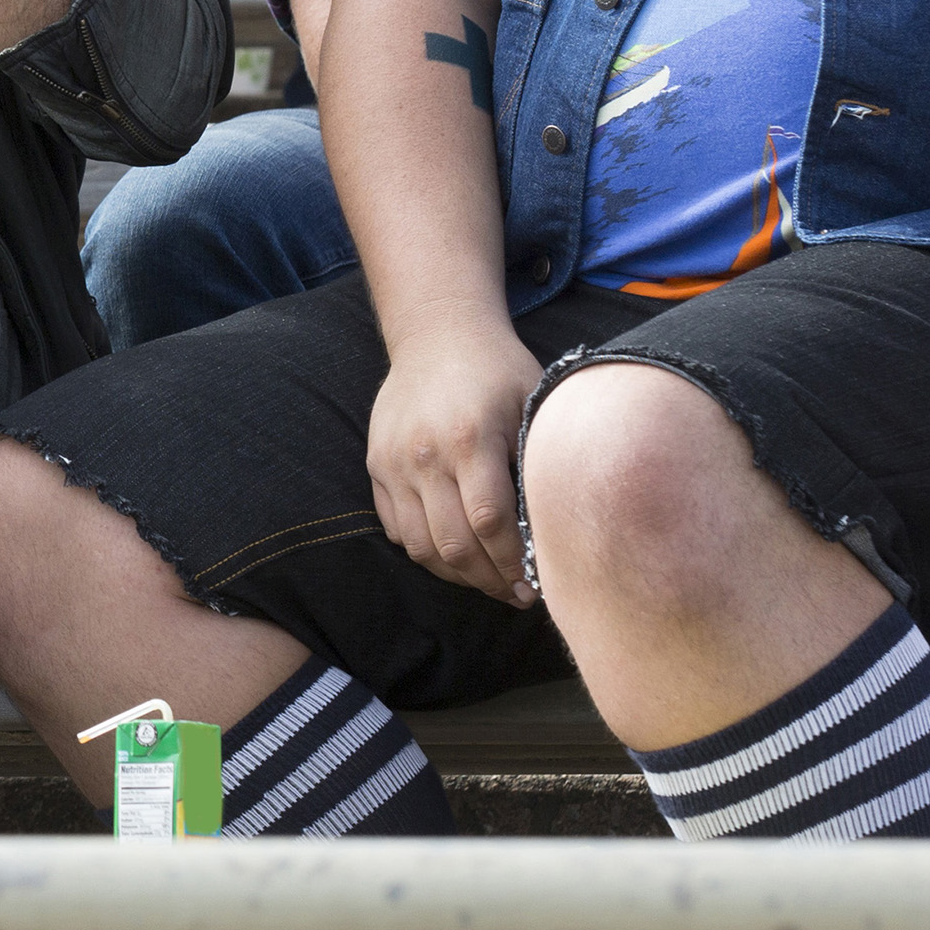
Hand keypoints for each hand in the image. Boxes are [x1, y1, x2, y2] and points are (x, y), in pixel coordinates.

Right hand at [362, 320, 550, 604]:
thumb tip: (553, 531)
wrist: (437, 334)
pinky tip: (456, 556)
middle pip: (454, 544)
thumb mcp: (532, 403)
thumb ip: (536, 463)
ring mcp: (394, 463)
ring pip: (421, 546)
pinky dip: (426, 552)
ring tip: (488, 582)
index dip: (514, 563)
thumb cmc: (497, 371)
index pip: (491, 523)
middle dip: (490, 581)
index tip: (537, 582)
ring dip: (457, 575)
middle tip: (517, 595)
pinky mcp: (376, 466)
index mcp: (470, 439)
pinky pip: (397, 529)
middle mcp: (425, 455)